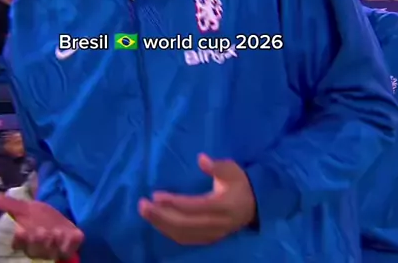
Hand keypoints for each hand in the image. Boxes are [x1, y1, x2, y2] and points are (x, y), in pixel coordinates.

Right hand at [0, 193, 83, 259]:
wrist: (58, 221)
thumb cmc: (39, 217)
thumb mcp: (26, 209)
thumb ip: (10, 205)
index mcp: (25, 240)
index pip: (20, 243)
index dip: (20, 239)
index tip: (20, 230)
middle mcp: (39, 248)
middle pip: (36, 248)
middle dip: (38, 241)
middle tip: (40, 231)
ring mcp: (55, 248)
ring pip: (52, 250)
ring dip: (54, 241)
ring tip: (56, 232)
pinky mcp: (70, 246)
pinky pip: (71, 247)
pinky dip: (72, 242)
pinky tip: (74, 235)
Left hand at [138, 154, 255, 244]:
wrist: (255, 204)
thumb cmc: (240, 182)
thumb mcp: (232, 169)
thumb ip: (217, 166)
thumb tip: (201, 158)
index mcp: (223, 206)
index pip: (195, 207)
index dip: (175, 203)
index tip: (156, 195)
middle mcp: (217, 224)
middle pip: (185, 224)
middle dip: (161, 216)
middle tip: (142, 205)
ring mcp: (212, 234)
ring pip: (183, 234)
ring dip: (161, 224)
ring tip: (145, 212)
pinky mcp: (208, 239)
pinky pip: (186, 239)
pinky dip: (169, 231)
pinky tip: (157, 222)